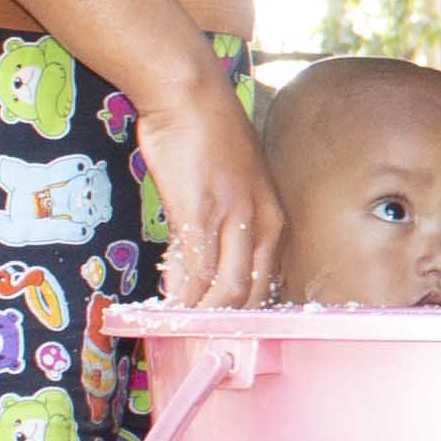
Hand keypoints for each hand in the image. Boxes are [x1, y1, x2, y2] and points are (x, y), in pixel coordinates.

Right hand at [137, 81, 285, 313]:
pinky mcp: (199, 213)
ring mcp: (232, 219)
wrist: (189, 94)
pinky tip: (165, 309)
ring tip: (179, 335)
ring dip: (200, 318)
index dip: (248, 317)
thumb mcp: (232, 188)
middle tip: (200, 346)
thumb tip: (200, 274)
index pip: (269, 286)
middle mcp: (262, 223)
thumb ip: (223, 231)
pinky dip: (180, 295)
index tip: (227, 336)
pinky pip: (193, 268)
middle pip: (251, 297)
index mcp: (275, 219)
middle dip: (226, 327)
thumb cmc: (208, 138)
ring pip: (225, 291)